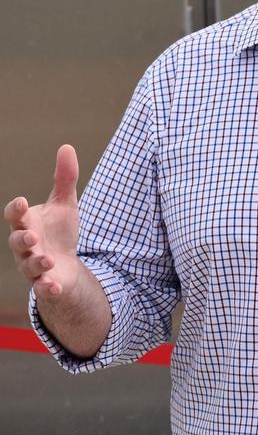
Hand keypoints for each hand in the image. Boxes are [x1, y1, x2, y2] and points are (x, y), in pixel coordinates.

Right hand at [5, 145, 80, 299]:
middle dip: (22, 238)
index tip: (21, 202)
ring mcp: (32, 265)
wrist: (65, 263)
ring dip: (36, 263)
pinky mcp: (44, 283)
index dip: (16, 210)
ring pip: (28, 266)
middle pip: (17, 241)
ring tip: (47, 259)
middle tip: (32, 235)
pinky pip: (41, 287)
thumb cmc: (59, 230)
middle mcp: (25, 244)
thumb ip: (64, 178)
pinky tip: (54, 286)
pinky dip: (47, 287)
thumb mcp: (65, 203)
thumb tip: (67, 147)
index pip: (14, 215)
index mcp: (27, 222)